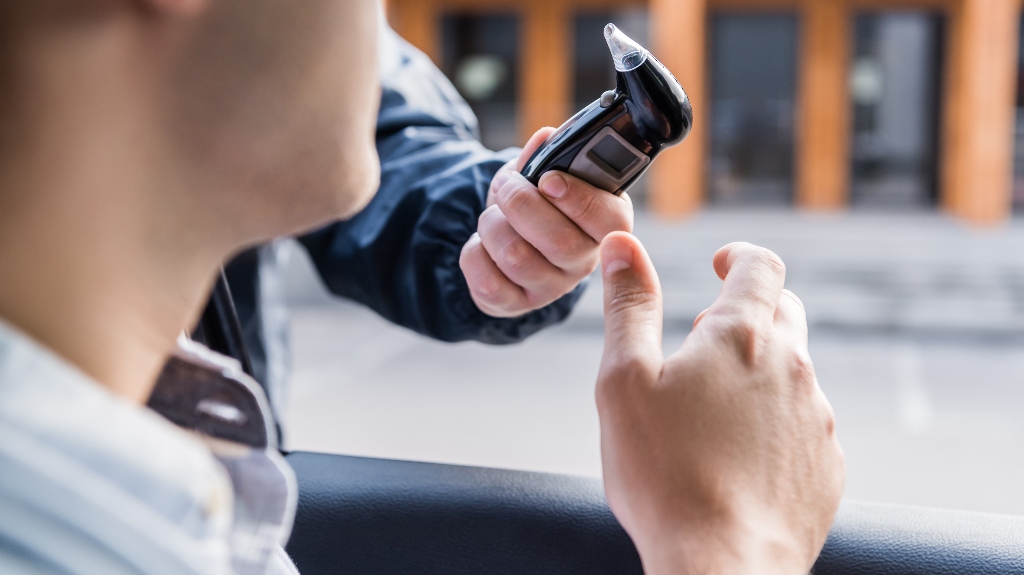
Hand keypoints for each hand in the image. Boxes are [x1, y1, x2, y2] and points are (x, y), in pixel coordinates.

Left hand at [459, 127, 633, 316]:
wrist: (506, 238)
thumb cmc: (535, 203)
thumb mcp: (541, 174)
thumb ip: (545, 156)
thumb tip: (545, 138)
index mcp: (605, 224)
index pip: (611, 221)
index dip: (578, 199)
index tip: (548, 180)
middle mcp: (584, 261)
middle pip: (559, 241)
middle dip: (520, 204)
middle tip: (507, 187)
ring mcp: (552, 288)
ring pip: (517, 257)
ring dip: (492, 225)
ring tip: (493, 216)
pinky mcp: (517, 305)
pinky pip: (488, 282)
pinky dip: (474, 254)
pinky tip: (482, 245)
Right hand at [596, 234, 844, 574]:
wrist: (722, 565)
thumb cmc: (663, 474)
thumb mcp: (624, 380)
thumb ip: (627, 306)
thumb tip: (621, 247)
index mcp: (742, 338)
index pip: (761, 266)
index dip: (740, 256)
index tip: (721, 264)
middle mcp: (793, 369)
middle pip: (784, 314)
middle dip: (748, 312)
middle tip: (705, 338)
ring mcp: (816, 419)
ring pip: (794, 373)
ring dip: (759, 372)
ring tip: (712, 411)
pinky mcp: (827, 466)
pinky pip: (803, 425)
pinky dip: (775, 422)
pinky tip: (738, 456)